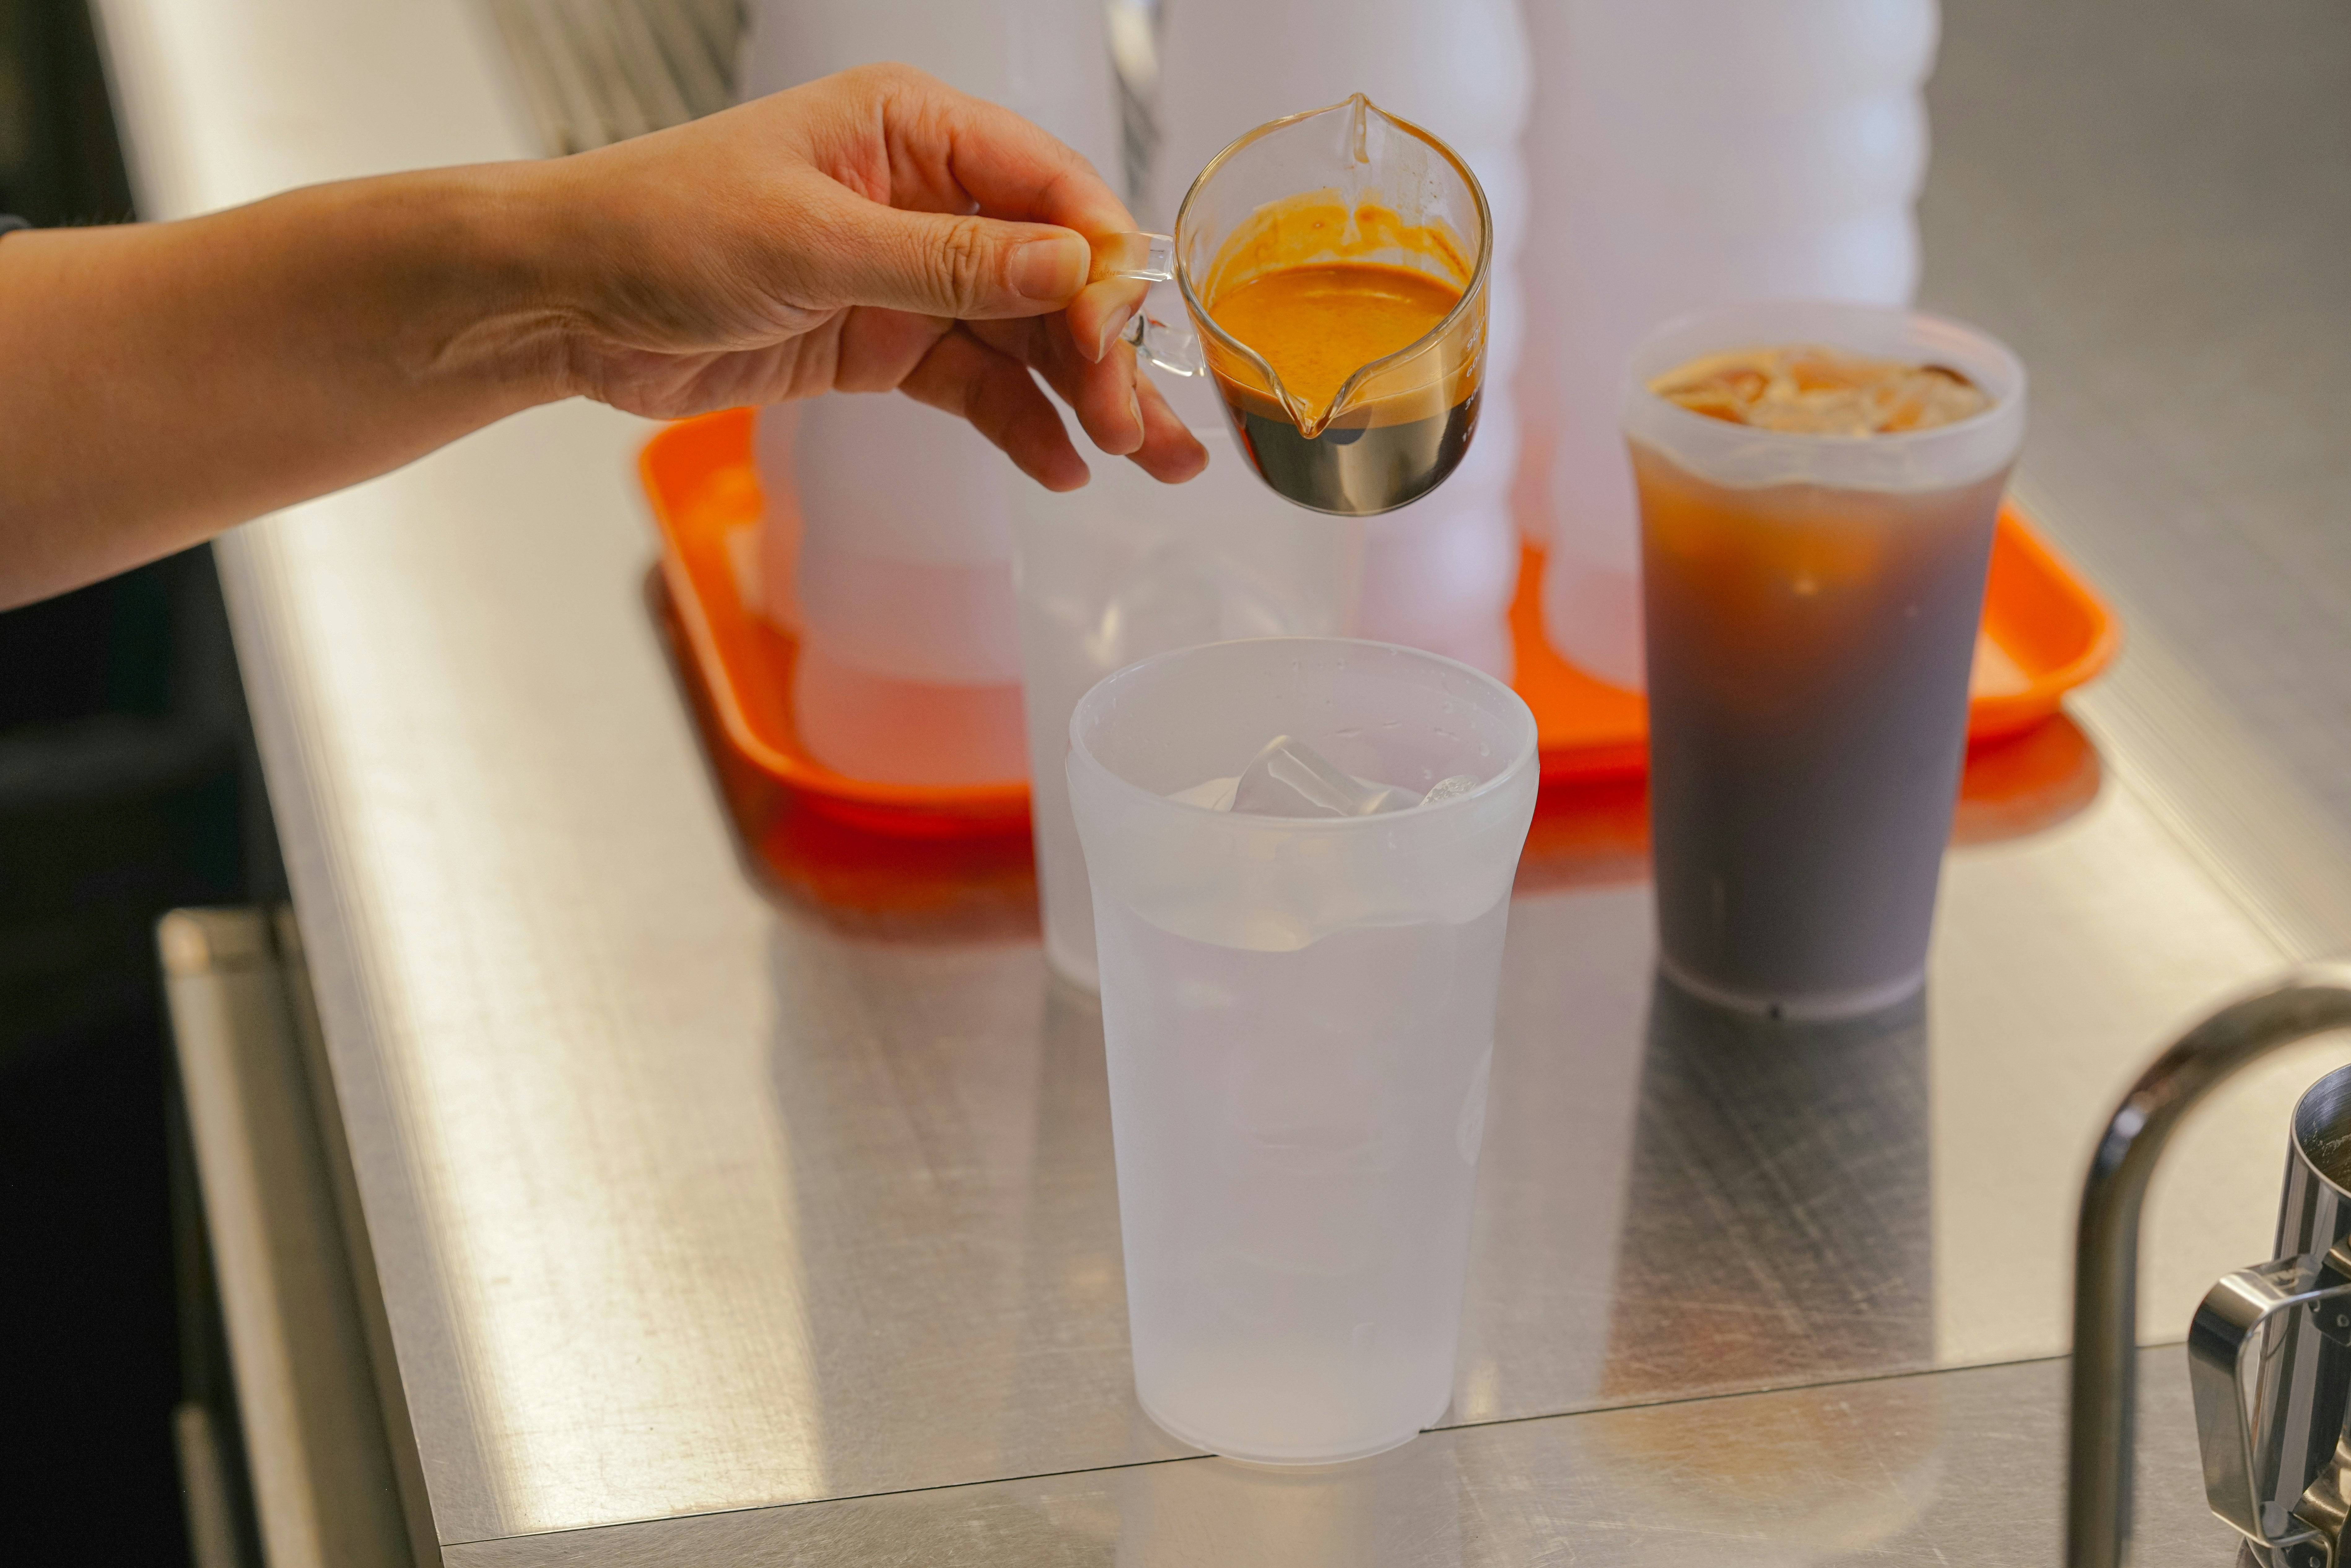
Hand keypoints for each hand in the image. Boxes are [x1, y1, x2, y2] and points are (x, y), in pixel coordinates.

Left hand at [524, 64, 1206, 489]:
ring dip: (1085, 399)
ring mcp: (910, 275)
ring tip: (1144, 462)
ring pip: (1026, 338)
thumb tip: (1067, 268)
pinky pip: (976, 386)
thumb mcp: (809, 241)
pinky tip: (1059, 468)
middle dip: (1106, 350)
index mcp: (911, 130)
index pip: (1045, 187)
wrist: (569, 300)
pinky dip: (1020, 426)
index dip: (1100, 262)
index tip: (1128, 334)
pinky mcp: (885, 343)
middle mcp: (926, 197)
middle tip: (1143, 428)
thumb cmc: (663, 230)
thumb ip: (944, 260)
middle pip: (1050, 274)